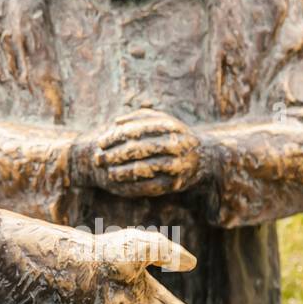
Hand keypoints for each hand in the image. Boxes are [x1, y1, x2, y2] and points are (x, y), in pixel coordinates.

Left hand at [77, 109, 202, 196]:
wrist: (203, 157)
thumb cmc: (173, 135)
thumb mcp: (160, 120)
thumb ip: (138, 118)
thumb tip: (116, 122)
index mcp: (170, 125)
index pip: (137, 130)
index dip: (116, 137)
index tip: (100, 143)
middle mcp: (176, 144)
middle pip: (139, 149)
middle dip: (115, 155)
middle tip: (99, 159)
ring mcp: (178, 164)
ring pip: (144, 169)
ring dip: (123, 172)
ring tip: (108, 173)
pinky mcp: (177, 182)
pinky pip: (152, 185)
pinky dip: (134, 185)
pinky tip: (120, 185)